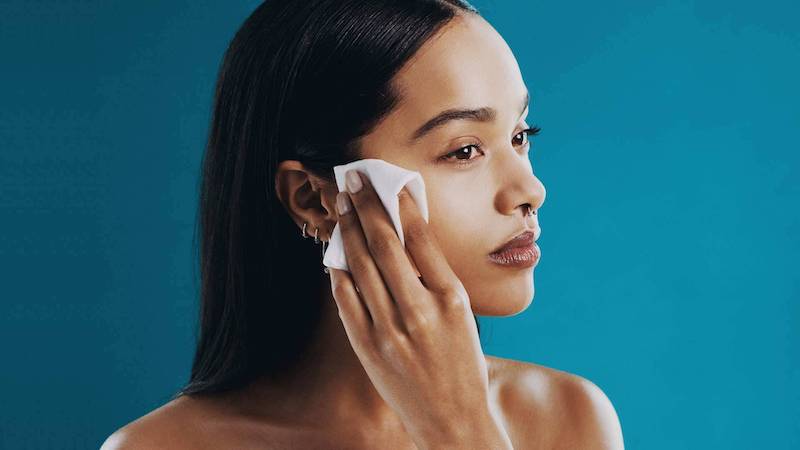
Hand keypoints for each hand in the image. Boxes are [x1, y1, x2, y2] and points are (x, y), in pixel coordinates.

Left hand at [329, 169, 509, 448]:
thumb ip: (436, 279)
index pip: (420, 238)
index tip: (388, 181)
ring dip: (348, 229)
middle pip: (385, 245)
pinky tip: (334, 250)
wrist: (453, 421)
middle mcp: (421, 311)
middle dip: (366, 205)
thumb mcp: (463, 316)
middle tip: (353, 179)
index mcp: (452, 299)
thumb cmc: (462, 364)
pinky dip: (339, 270)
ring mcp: (391, 331)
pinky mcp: (368, 348)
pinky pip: (347, 299)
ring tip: (341, 204)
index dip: (400, 204)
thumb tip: (407, 235)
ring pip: (362, 266)